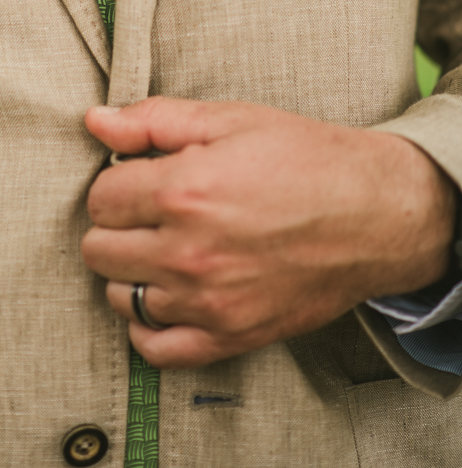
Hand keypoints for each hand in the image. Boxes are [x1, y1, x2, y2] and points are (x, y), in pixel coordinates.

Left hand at [81, 98, 455, 368]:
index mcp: (183, 190)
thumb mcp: (229, 120)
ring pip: (120, 295)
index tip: (143, 178)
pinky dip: (150, 325)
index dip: (117, 182)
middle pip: (98, 249)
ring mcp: (208, 301)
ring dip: (132, 270)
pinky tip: (167, 295)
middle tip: (151, 211)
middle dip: (117, 225)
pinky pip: (155, 347)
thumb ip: (153, 121)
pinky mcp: (230, 337)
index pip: (99, 198)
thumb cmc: (303, 158)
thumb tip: (95, 121)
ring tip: (165, 246)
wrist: (374, 214)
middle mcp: (188, 251)